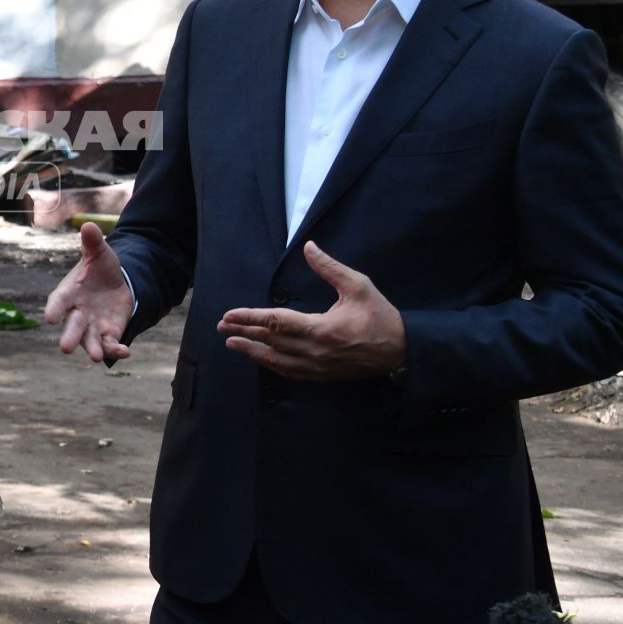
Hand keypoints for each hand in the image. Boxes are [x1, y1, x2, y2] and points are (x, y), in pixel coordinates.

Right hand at [44, 221, 133, 362]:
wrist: (115, 285)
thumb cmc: (99, 269)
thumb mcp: (99, 253)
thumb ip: (93, 243)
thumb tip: (89, 225)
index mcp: (69, 292)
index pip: (58, 301)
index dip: (54, 309)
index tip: (50, 318)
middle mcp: (77, 312)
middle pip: (72, 326)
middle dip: (69, 336)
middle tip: (64, 348)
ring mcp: (92, 326)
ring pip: (89, 341)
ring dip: (91, 349)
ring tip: (94, 357)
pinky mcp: (108, 333)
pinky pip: (109, 344)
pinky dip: (115, 350)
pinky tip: (125, 351)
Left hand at [217, 241, 405, 380]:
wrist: (401, 350)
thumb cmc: (380, 316)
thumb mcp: (357, 286)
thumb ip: (329, 267)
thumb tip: (308, 247)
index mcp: (321, 329)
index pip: (275, 323)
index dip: (249, 318)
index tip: (229, 315)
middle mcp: (314, 352)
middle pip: (270, 342)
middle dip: (243, 334)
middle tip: (221, 327)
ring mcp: (317, 367)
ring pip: (276, 361)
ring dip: (252, 352)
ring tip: (232, 343)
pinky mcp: (322, 376)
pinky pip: (289, 372)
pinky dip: (271, 365)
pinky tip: (260, 358)